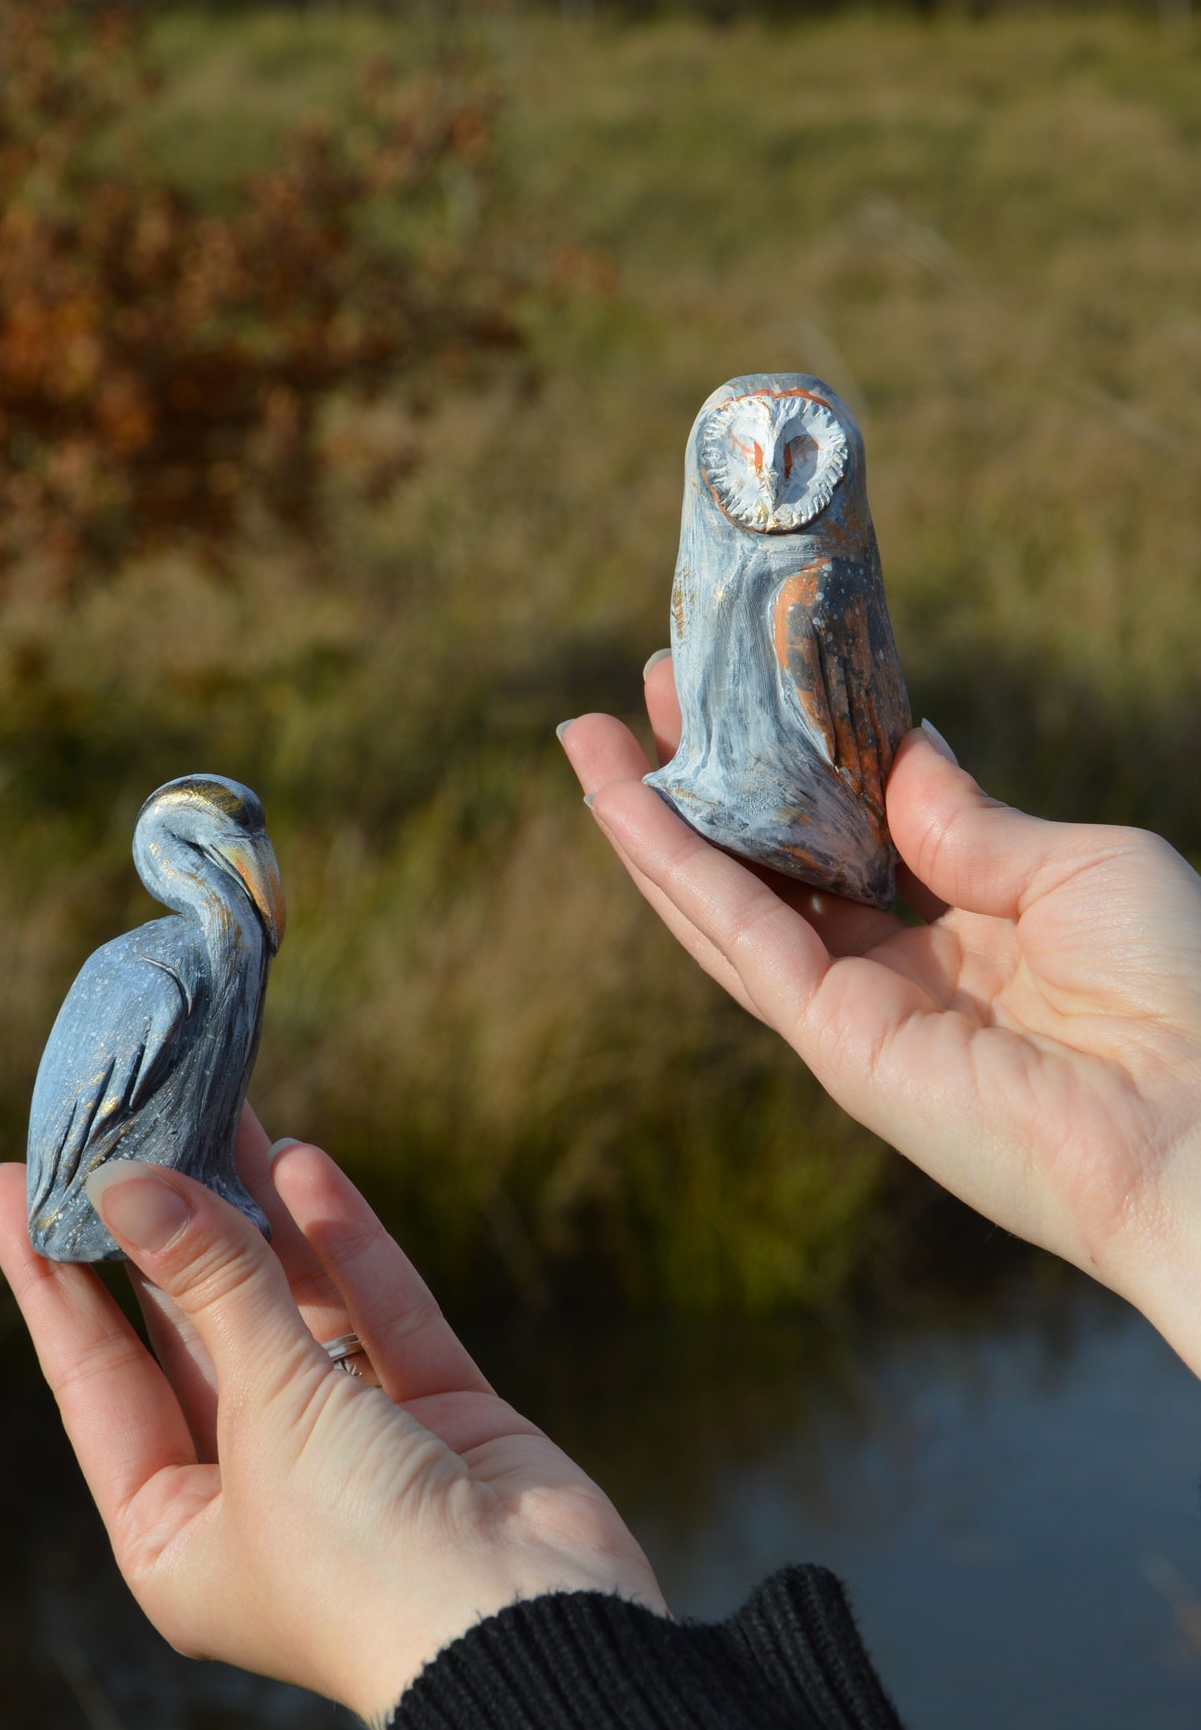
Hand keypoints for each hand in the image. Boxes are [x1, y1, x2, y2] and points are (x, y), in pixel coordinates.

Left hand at [0, 1113, 665, 1729]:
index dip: (50, 1275)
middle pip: (193, 1325)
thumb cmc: (364, 1556)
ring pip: (289, 1305)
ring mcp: (353, 1447)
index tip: (13, 1177)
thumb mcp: (264, 1409)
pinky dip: (345, 1244)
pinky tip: (303, 1164)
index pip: (94, 1375)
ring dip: (256, 1212)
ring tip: (220, 1109)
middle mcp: (258, 1486)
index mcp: (179, 1531)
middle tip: (129, 1120)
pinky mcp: (438, 1414)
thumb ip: (210, 1281)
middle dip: (165, 1222)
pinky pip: (377, 1312)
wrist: (534, 1628)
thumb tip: (131, 1180)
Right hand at [560, 655, 1200, 1378]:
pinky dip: (670, 867)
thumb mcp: (1076, 865)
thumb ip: (968, 820)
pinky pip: (734, 938)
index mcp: (963, 929)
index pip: (845, 836)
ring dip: (650, 819)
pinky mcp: (830, 1042)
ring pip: (724, 902)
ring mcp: (853, 1012)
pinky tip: (621, 800)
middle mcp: (896, 972)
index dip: (790, 764)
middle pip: (766, 863)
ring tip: (587, 739)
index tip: (749, 687)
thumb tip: (901, 748)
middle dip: (702, 779)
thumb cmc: (1179, 987)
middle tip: (648, 691)